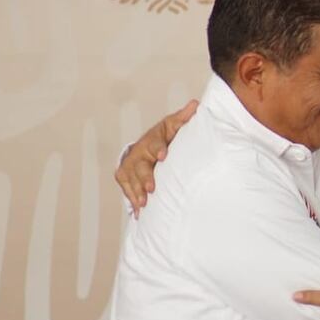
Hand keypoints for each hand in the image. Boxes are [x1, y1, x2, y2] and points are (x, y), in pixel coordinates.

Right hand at [114, 100, 197, 216]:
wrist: (146, 146)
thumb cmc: (166, 136)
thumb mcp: (174, 126)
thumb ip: (184, 118)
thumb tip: (196, 104)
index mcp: (153, 139)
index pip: (155, 142)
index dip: (158, 148)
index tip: (163, 155)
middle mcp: (138, 152)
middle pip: (140, 166)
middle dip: (144, 177)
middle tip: (151, 188)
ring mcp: (129, 165)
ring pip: (131, 180)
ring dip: (136, 192)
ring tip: (143, 205)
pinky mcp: (123, 176)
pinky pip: (127, 189)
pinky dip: (132, 200)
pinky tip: (138, 214)